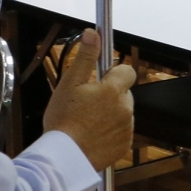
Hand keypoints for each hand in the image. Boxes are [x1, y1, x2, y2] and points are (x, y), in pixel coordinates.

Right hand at [41, 29, 135, 170]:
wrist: (65, 157)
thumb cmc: (63, 119)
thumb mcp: (70, 83)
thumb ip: (85, 57)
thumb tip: (93, 33)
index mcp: (114, 90)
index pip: (127, 71)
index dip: (113, 74)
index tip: (98, 81)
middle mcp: (126, 108)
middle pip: (123, 93)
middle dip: (110, 95)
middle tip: (87, 104)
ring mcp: (127, 128)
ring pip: (122, 112)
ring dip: (111, 113)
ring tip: (87, 122)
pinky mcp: (124, 145)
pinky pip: (121, 132)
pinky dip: (111, 132)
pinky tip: (93, 135)